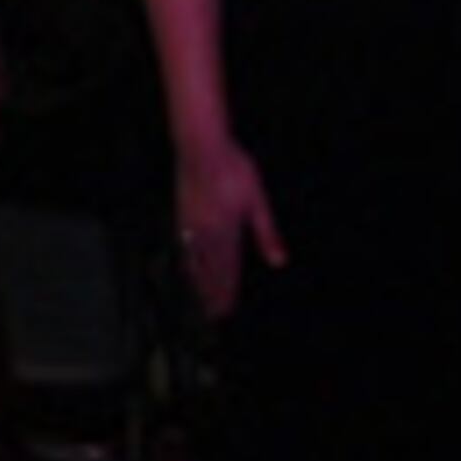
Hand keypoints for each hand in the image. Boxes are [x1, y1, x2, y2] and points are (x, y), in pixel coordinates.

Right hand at [175, 140, 286, 321]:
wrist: (201, 145)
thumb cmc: (234, 168)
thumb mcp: (258, 200)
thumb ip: (267, 233)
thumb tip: (279, 262)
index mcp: (228, 231)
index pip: (228, 270)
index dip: (227, 292)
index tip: (226, 310)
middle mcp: (206, 232)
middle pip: (209, 270)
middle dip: (211, 293)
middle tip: (211, 315)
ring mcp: (190, 222)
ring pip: (194, 260)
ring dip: (197, 281)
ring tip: (197, 298)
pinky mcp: (181, 211)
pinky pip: (183, 245)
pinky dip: (185, 260)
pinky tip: (185, 263)